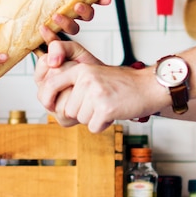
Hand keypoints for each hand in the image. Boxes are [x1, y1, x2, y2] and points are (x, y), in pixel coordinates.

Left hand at [0, 0, 112, 35]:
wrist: (0, 4)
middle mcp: (65, 10)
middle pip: (87, 15)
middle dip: (87, 12)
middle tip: (77, 5)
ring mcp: (56, 24)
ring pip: (74, 29)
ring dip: (69, 24)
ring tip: (55, 17)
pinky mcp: (44, 35)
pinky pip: (54, 41)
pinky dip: (51, 38)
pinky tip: (42, 30)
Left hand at [35, 38, 160, 132]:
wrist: (148, 86)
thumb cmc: (121, 84)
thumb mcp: (93, 75)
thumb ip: (73, 84)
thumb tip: (53, 105)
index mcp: (80, 69)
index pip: (50, 85)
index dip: (46, 98)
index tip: (50, 106)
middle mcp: (86, 79)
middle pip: (68, 109)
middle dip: (82, 112)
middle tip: (99, 102)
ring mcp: (95, 93)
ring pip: (80, 119)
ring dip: (93, 118)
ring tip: (107, 105)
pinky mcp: (105, 108)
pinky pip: (93, 127)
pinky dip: (102, 125)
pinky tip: (113, 113)